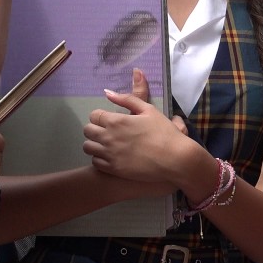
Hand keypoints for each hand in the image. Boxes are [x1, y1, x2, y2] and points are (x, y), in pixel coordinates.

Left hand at [82, 69, 188, 186]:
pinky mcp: (113, 169)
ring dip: (94, 143)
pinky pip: (95, 162)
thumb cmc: (164, 132)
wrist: (174, 159)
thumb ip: (127, 99)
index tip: (108, 119)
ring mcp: (110, 155)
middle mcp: (109, 137)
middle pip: (87, 130)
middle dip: (95, 128)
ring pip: (88, 147)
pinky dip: (99, 158)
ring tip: (106, 144)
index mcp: (116, 121)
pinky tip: (110, 156)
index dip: (100, 116)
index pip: (94, 115)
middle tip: (106, 131)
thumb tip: (107, 92)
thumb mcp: (148, 110)